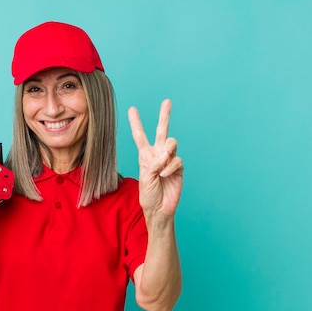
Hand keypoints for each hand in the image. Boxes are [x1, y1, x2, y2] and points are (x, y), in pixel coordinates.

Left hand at [128, 99, 183, 217]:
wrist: (159, 209)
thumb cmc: (148, 195)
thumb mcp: (145, 178)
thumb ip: (153, 164)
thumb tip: (165, 154)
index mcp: (145, 156)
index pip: (140, 136)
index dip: (136, 123)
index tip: (132, 109)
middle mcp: (158, 155)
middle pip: (162, 131)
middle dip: (164, 116)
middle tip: (167, 101)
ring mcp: (169, 161)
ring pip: (172, 143)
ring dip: (166, 152)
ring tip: (161, 165)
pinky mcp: (179, 168)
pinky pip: (176, 160)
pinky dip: (170, 167)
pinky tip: (164, 174)